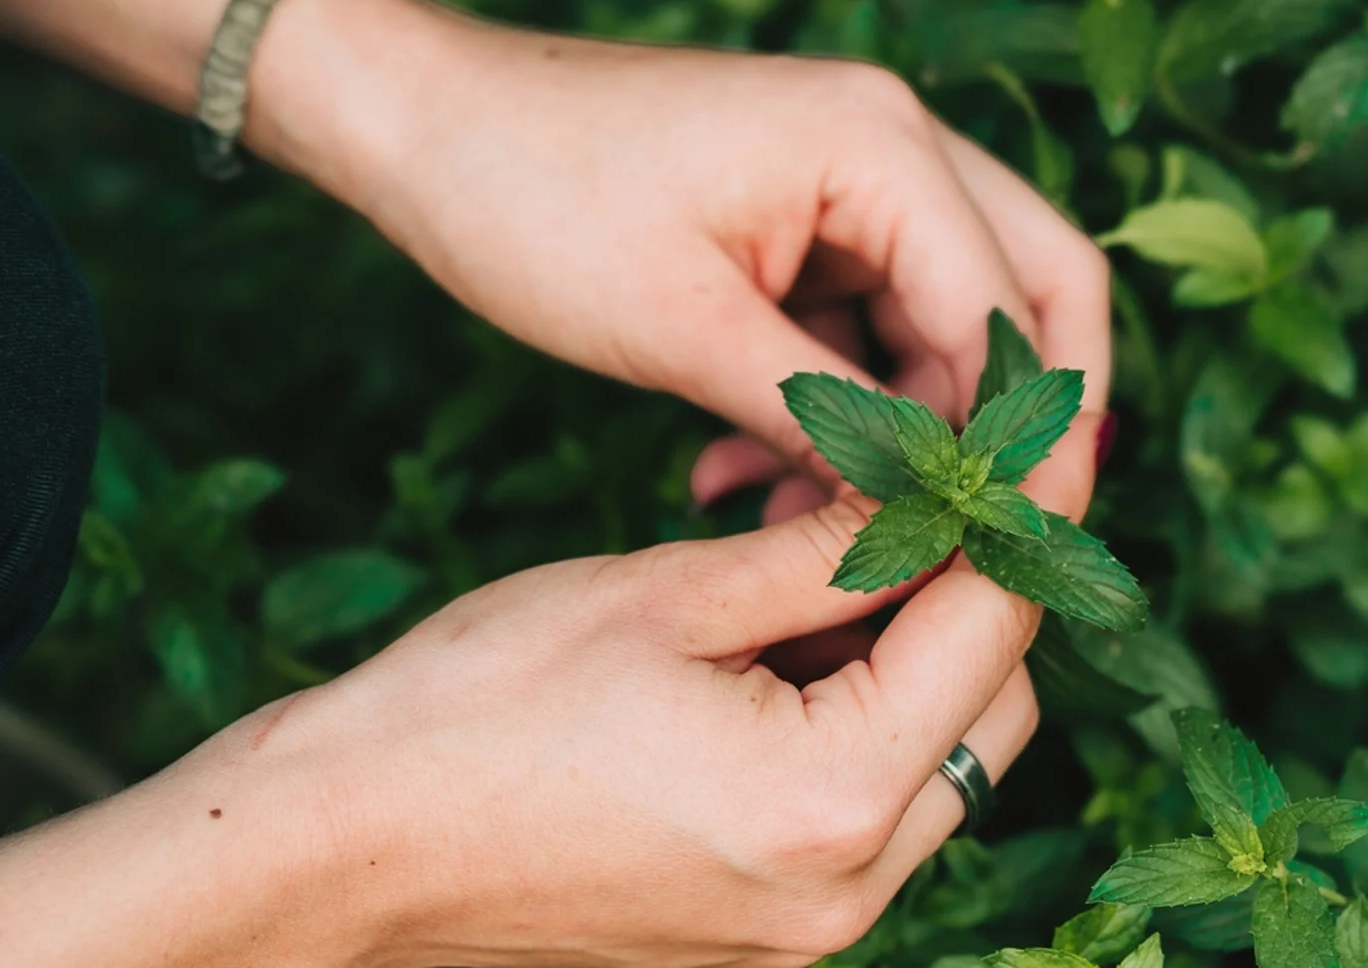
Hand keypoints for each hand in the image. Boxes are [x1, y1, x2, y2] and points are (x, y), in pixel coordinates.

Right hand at [0, 423, 1098, 967]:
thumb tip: (934, 494)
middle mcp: (846, 890)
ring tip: (822, 575)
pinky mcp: (767, 937)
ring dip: (914, 667)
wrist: (342, 847)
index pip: (993, 635)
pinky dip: (858, 730)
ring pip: (941, 771)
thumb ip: (831, 550)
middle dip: (970, 601)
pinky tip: (782, 658)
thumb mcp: (669, 593)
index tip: (1025, 448)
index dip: (1017, 524)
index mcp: (831, 797)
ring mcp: (808, 930)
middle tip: (910, 504)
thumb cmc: (479, 706)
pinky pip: (869, 819)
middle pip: (993, 716)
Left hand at [337, 15, 1110, 501]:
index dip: (1019, 441)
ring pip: (947, 326)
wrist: (424, 125)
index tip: (1001, 549)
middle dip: (1007, 426)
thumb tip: (923, 514)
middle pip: (1030, 296)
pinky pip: (870, 326)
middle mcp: (895, 147)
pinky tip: (750, 473)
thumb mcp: (683, 329)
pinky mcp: (812, 221)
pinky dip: (838, 406)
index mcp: (881, 146)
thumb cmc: (533, 198)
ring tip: (797, 517)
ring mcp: (857, 181)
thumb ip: (826, 420)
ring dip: (900, 430)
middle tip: (976, 538)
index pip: (1010, 311)